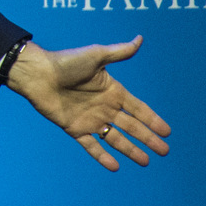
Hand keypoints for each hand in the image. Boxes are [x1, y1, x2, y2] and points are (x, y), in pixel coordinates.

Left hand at [5, 36, 170, 170]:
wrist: (37, 74)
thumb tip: (140, 39)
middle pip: (131, 126)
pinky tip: (114, 166)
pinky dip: (102, 156)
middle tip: (164, 151)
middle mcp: (104, 107)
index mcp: (112, 91)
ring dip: (131, 150)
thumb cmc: (65, 62)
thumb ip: (119, 52)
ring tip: (146, 161)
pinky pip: (91, 145)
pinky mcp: (74, 128)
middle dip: (148, 138)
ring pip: (115, 138)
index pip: (138, 108)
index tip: (167, 132)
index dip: (153, 120)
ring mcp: (90, 119)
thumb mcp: (95, 56)